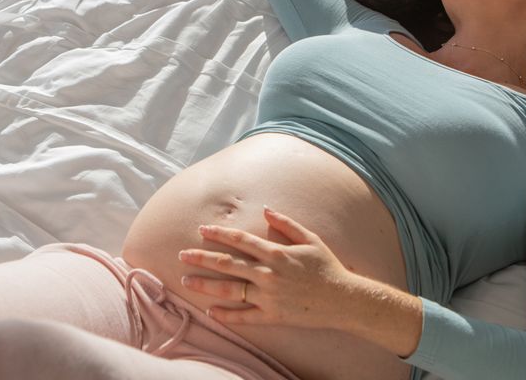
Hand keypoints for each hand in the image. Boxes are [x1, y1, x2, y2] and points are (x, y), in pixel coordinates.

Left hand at [178, 207, 355, 328]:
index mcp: (276, 253)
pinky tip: (210, 312)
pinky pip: (244, 317)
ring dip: (206, 285)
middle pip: (228, 264)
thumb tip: (266, 210)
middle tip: (182, 255)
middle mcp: (269, 274)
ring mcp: (269, 297)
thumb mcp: (310, 239)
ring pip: (230, 290)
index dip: (219, 234)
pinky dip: (226, 315)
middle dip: (202, 258)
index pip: (240, 241)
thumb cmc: (327, 266)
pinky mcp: (273, 316)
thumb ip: (286, 224)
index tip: (201, 230)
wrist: (343, 299)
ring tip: (187, 281)